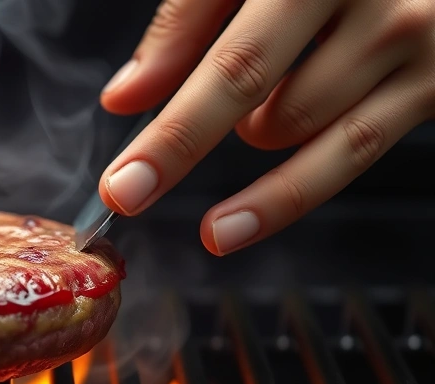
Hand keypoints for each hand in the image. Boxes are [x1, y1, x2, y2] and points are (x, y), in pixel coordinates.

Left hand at [98, 0, 434, 254]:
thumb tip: (124, 98)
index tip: (121, 180)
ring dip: (256, 130)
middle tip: (128, 193)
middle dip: (179, 145)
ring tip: (263, 96)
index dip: (170, 125)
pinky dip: (287, 190)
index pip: (227, 54)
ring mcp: (412, 37)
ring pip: (298, 124)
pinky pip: (353, 151)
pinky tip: (239, 218)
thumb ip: (188, 23)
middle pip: (253, 88)